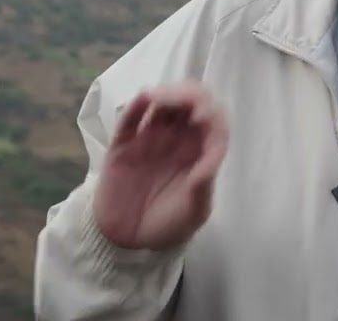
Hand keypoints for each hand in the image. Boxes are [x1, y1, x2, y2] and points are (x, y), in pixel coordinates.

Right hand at [93, 80, 228, 250]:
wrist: (127, 242)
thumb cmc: (167, 226)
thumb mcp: (194, 213)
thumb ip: (202, 188)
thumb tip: (209, 162)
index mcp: (200, 152)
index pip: (213, 120)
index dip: (210, 111)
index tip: (201, 116)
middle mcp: (178, 139)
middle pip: (189, 103)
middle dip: (189, 96)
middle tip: (181, 102)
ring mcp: (151, 138)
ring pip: (162, 103)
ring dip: (165, 94)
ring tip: (161, 100)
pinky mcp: (124, 143)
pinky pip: (131, 116)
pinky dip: (138, 104)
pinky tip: (144, 100)